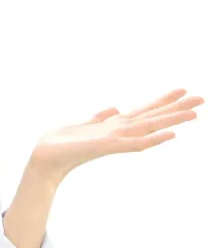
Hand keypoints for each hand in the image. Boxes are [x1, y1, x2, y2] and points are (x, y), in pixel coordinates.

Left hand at [29, 88, 204, 181]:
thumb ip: (99, 118)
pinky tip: (170, 135)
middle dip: (176, 108)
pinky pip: (135, 144)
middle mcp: (119, 132)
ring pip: (150, 127)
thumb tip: (115, 108)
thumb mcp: (83, 125)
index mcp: (114, 126)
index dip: (162, 101)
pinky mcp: (108, 147)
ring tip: (195, 112)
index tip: (182, 90)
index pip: (144, 111)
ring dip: (172, 120)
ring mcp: (116, 140)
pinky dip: (153, 139)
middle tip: (203, 98)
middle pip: (153, 117)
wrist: (45, 158)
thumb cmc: (61, 144)